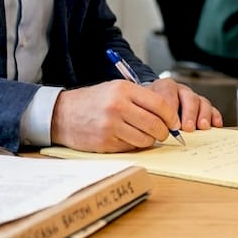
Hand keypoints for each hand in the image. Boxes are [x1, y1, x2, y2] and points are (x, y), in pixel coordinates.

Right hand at [50, 80, 186, 152]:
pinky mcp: (105, 143)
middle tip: (163, 133)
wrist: (62, 114)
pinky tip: (126, 138)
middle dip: (164, 132)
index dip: (171, 116)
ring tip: (142, 134)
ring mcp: (110, 126)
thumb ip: (141, 99)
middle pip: (155, 125)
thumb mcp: (116, 89)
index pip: (160, 104)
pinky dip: (134, 145)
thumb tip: (169, 116)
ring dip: (149, 140)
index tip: (175, 123)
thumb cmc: (94, 101)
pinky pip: (131, 147)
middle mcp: (118, 107)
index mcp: (123, 90)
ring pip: (145, 139)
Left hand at [144, 78, 222, 131]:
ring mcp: (192, 97)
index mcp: (164, 87)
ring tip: (202, 127)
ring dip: (203, 115)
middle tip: (187, 127)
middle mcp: (180, 90)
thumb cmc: (148, 108)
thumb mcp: (144, 108)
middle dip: (189, 113)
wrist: (151, 103)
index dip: (171, 108)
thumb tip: (152, 130)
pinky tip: (215, 124)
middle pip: (188, 97)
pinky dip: (214, 116)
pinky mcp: (202, 106)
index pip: (168, 92)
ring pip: (201, 102)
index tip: (171, 124)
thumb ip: (148, 115)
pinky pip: (211, 109)